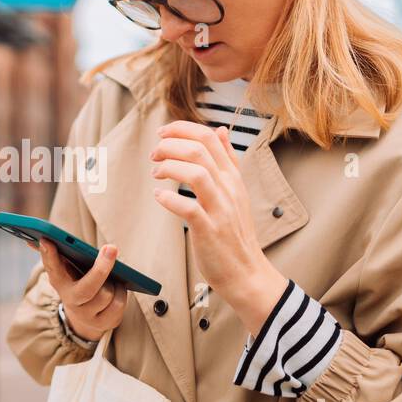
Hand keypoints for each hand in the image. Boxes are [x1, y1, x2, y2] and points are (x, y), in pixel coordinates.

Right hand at [26, 237, 126, 340]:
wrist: (86, 316)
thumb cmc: (79, 283)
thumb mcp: (69, 271)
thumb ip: (58, 256)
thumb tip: (41, 239)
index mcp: (60, 283)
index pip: (52, 269)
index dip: (49, 256)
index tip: (47, 240)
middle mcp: (71, 301)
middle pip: (87, 288)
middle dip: (101, 268)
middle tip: (111, 247)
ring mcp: (87, 315)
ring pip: (106, 295)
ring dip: (114, 282)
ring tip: (115, 275)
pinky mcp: (103, 324)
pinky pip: (118, 304)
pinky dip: (121, 293)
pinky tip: (119, 287)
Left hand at [149, 121, 287, 330]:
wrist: (247, 272)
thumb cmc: (235, 233)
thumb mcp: (237, 191)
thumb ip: (228, 161)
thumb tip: (220, 130)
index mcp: (233, 177)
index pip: (209, 138)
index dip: (181, 129)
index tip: (162, 133)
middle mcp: (229, 188)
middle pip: (199, 150)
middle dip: (170, 145)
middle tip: (154, 154)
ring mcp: (220, 209)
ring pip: (196, 172)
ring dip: (169, 167)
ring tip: (155, 173)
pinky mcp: (209, 230)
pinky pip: (188, 207)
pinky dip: (169, 199)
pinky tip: (159, 197)